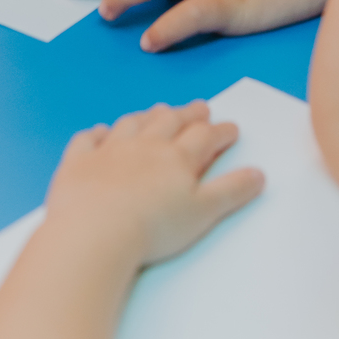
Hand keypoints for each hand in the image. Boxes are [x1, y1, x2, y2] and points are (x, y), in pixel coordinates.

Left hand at [44, 101, 263, 269]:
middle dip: (188, 114)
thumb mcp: (202, 213)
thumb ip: (231, 191)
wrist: (95, 231)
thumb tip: (259, 174)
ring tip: (158, 112)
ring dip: (148, 116)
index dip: (220, 131)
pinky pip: (89, 140)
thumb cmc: (153, 228)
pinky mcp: (79, 161)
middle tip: (200, 107)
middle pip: (171, 121)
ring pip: (133, 124)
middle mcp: (145, 145)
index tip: (231, 127)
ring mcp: (109, 150)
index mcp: (177, 158)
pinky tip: (101, 132)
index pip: (204, 137)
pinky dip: (97, 134)